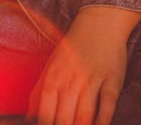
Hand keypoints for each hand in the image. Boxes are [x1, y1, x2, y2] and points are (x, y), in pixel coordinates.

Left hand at [28, 6, 140, 124]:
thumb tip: (28, 116)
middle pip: (65, 118)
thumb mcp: (50, 66)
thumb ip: (38, 92)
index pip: (46, 113)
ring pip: (85, 115)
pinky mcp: (112, 82)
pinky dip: (104, 119)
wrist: (98, 26)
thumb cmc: (72, 49)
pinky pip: (108, 105)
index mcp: (52, 79)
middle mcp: (71, 82)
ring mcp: (92, 82)